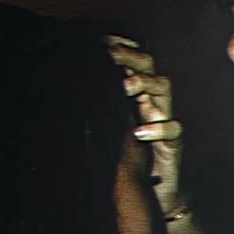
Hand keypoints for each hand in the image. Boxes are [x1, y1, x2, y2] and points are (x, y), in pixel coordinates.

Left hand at [103, 34, 184, 217]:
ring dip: (145, 83)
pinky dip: (157, 129)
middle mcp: (152, 101)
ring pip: (164, 89)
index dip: (119, 46)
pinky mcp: (175, 144)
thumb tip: (59, 88)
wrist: (155, 193)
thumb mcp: (107, 128)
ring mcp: (165, 120)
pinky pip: (174, 130)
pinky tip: (139, 132)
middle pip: (149, 65)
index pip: (131, 59)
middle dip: (131, 56)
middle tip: (111, 54)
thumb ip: (95, 108)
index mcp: (136, 94)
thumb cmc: (127, 159)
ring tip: (126, 87)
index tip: (98, 39)